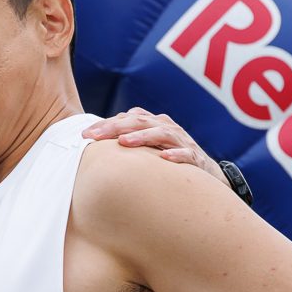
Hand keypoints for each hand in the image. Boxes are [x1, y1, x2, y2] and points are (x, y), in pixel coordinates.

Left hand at [83, 108, 221, 178]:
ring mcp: (181, 141)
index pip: (126, 118)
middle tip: (94, 136)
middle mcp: (167, 127)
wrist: (207, 173)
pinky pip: (185, 154)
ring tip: (123, 142)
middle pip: (139, 121)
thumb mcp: (148, 148)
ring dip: (142, 137)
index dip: (105, 124)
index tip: (84, 134)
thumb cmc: (169, 158)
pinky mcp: (195, 157)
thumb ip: (127, 141)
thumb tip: (94, 145)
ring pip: (161, 134)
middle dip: (115, 127)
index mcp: (153, 123)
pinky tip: (164, 158)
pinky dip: (175, 155)